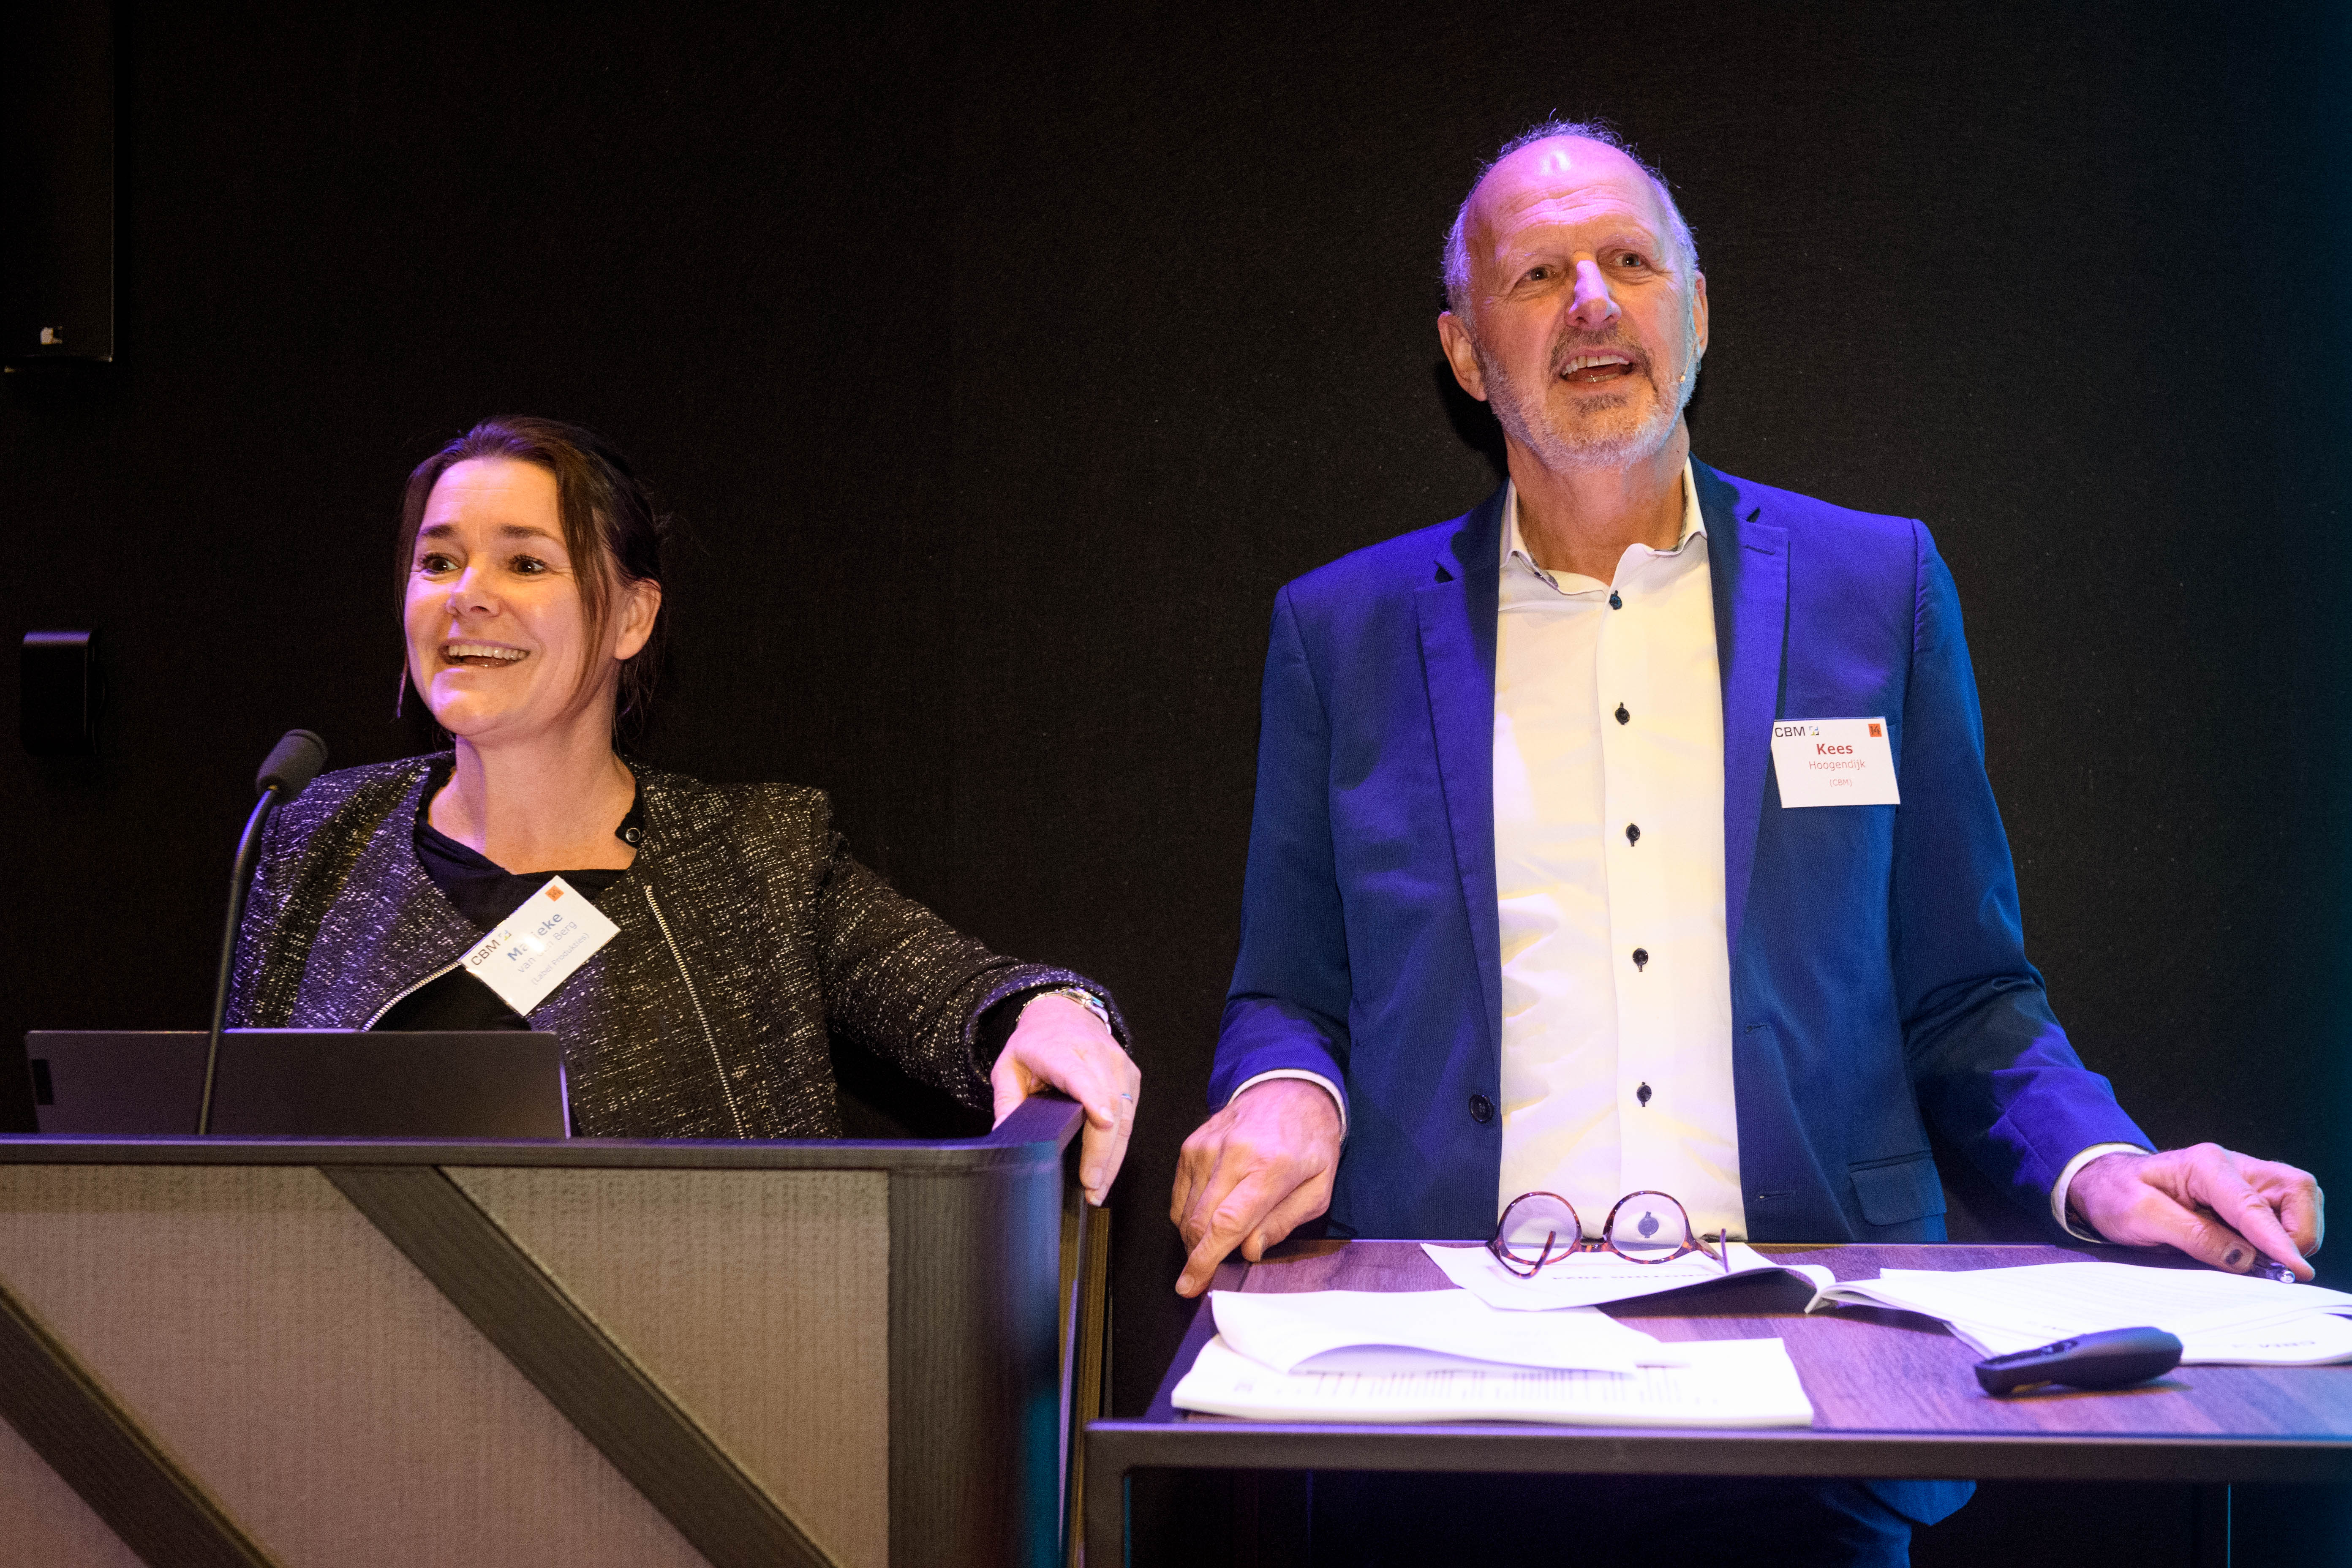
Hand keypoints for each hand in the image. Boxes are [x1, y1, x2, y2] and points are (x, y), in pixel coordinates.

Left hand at [992, 992, 1139, 1206]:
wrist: (1063, 1014)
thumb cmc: (1033, 1044)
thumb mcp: (1008, 1067)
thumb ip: (1007, 1101)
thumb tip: (1004, 1136)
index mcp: (1061, 1050)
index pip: (1080, 1075)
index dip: (1092, 1098)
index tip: (1102, 1121)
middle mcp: (1097, 1055)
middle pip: (1108, 1104)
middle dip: (1102, 1150)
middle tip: (1092, 1187)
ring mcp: (1119, 1065)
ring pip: (1125, 1115)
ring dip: (1113, 1156)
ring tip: (1098, 1188)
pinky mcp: (1131, 1076)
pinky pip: (1130, 1115)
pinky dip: (1120, 1145)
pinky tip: (1108, 1169)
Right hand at [1170, 1078, 1342, 1296]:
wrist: (1289, 1089)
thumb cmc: (1309, 1141)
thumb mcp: (1319, 1188)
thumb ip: (1284, 1222)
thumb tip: (1249, 1250)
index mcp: (1269, 1168)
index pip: (1227, 1223)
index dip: (1205, 1260)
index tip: (1191, 1286)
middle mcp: (1231, 1155)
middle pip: (1198, 1222)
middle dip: (1197, 1256)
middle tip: (1206, 1274)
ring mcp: (1205, 1147)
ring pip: (1185, 1211)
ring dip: (1195, 1237)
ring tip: (1219, 1238)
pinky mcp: (1191, 1144)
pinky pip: (1179, 1194)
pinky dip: (1189, 1213)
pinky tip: (1210, 1212)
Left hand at [2068, 1144, 2323, 1279]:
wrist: (2105, 1183)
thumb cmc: (2118, 1194)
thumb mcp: (2141, 1216)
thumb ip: (2193, 1236)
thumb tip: (2244, 1259)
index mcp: (2205, 1165)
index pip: (2253, 1205)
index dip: (2278, 1240)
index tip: (2297, 1269)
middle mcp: (2235, 1166)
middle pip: (2297, 1192)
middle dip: (2297, 1233)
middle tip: (2275, 1266)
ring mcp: (2246, 1179)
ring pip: (2299, 1203)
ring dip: (2292, 1235)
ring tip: (2262, 1260)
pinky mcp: (2249, 1195)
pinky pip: (2285, 1214)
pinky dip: (2281, 1237)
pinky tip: (2256, 1252)